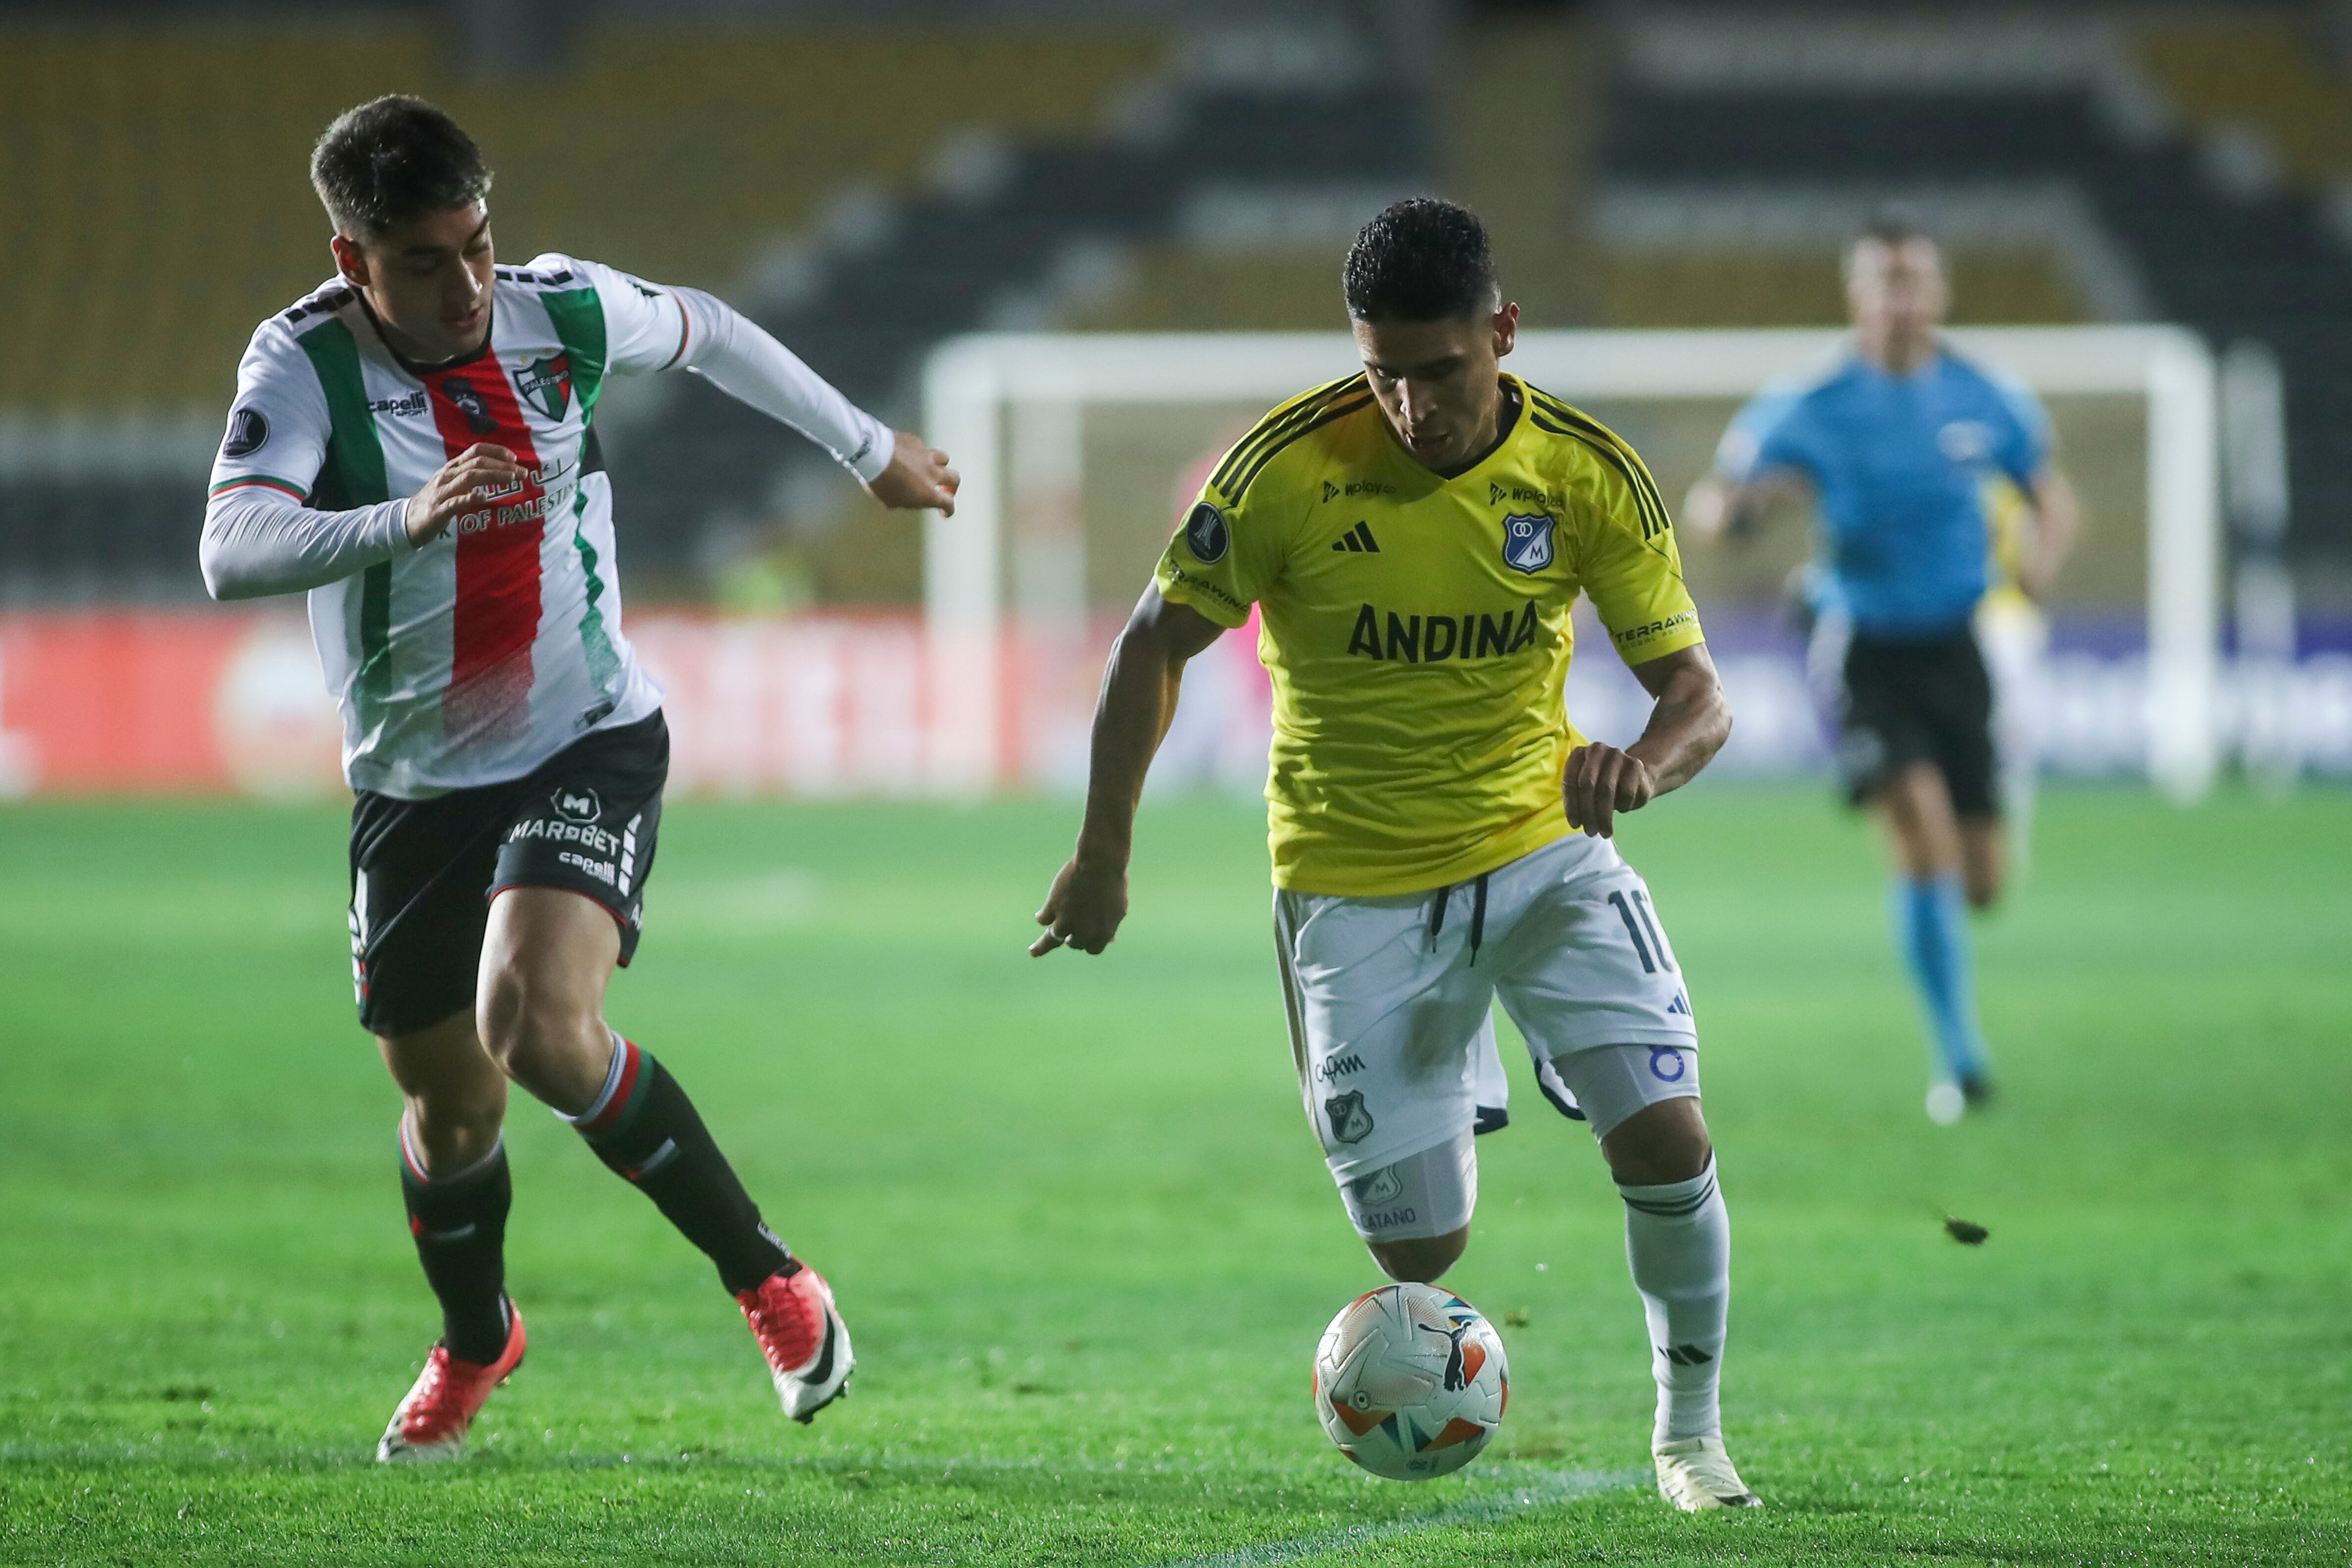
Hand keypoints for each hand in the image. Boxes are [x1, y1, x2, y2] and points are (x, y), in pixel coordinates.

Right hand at [404, 443, 526, 545]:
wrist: (408, 520)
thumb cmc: (435, 501)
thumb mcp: (452, 483)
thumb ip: (470, 475)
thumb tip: (496, 470)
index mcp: (452, 468)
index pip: (475, 451)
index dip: (496, 451)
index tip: (514, 458)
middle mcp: (448, 475)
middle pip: (477, 463)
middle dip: (502, 466)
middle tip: (522, 473)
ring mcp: (442, 492)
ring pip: (469, 478)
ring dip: (493, 477)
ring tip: (512, 479)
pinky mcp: (439, 510)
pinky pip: (455, 502)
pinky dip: (470, 498)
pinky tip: (484, 497)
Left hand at [866, 428, 959, 514]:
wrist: (872, 455)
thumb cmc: (880, 482)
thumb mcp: (892, 502)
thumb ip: (908, 502)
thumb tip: (912, 499)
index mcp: (928, 493)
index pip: (948, 503)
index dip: (949, 509)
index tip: (945, 511)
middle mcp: (932, 473)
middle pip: (954, 478)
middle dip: (952, 485)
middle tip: (946, 488)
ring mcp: (925, 454)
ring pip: (943, 458)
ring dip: (940, 465)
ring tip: (931, 468)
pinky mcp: (915, 441)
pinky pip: (922, 447)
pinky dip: (919, 452)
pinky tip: (909, 454)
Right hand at [1030, 854, 1127, 955]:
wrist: (1100, 863)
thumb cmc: (1112, 882)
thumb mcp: (1117, 908)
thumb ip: (1110, 926)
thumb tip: (1111, 941)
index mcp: (1103, 933)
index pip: (1093, 948)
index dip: (1089, 942)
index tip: (1085, 939)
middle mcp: (1084, 932)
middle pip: (1074, 943)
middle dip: (1073, 937)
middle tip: (1068, 935)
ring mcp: (1067, 921)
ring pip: (1052, 939)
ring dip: (1041, 946)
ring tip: (1033, 951)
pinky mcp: (1052, 908)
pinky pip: (1043, 919)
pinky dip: (1042, 915)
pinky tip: (1040, 915)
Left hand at [1563, 742, 1656, 837]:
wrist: (1636, 778)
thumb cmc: (1605, 786)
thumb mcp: (1586, 789)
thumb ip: (1577, 797)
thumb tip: (1576, 821)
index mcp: (1579, 753)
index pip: (1570, 781)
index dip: (1571, 806)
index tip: (1575, 824)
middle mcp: (1597, 750)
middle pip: (1587, 785)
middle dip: (1588, 812)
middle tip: (1591, 832)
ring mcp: (1617, 755)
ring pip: (1606, 790)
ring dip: (1604, 816)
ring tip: (1604, 832)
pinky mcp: (1635, 764)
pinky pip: (1626, 792)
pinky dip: (1623, 806)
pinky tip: (1622, 809)